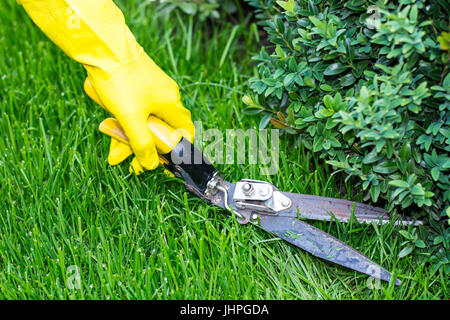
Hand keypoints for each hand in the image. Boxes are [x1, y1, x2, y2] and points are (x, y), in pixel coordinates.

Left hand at [84, 52, 194, 172]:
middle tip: (133, 163)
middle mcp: (166, 95)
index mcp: (171, 103)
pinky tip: (111, 126)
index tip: (165, 164)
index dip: (178, 151)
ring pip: (145, 120)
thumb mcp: (131, 118)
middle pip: (161, 130)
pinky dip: (126, 121)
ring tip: (115, 151)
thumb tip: (150, 164)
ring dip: (131, 136)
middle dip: (145, 148)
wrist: (103, 46)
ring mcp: (152, 87)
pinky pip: (135, 108)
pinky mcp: (137, 81)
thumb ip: (141, 144)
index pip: (186, 132)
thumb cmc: (120, 81)